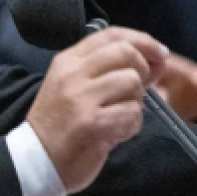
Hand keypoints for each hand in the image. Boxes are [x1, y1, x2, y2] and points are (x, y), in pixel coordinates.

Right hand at [27, 28, 167, 192]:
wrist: (36, 161)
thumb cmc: (60, 125)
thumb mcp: (75, 87)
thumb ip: (109, 70)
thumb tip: (156, 61)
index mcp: (68, 61)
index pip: (111, 34)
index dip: (143, 40)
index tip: (160, 53)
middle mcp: (73, 73)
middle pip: (125, 52)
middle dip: (143, 69)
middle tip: (139, 90)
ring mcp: (81, 97)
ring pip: (132, 82)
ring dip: (136, 102)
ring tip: (119, 116)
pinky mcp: (92, 123)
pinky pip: (132, 113)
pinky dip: (131, 125)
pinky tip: (116, 133)